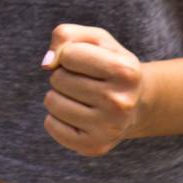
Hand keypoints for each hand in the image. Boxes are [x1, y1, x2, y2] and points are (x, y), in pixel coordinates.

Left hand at [39, 23, 149, 155]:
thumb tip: (47, 64)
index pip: (69, 55)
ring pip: (52, 102)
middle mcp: (120, 102)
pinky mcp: (94, 146)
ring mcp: (109, 128)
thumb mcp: (96, 39)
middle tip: (84, 81)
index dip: (69, 54)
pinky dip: (55, 116)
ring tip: (79, 97)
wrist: (136, 104)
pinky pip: (51, 125)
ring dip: (58, 95)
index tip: (85, 61)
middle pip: (59, 79)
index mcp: (125, 71)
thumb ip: (66, 35)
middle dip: (63, 75)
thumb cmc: (110, 64)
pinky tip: (75, 114)